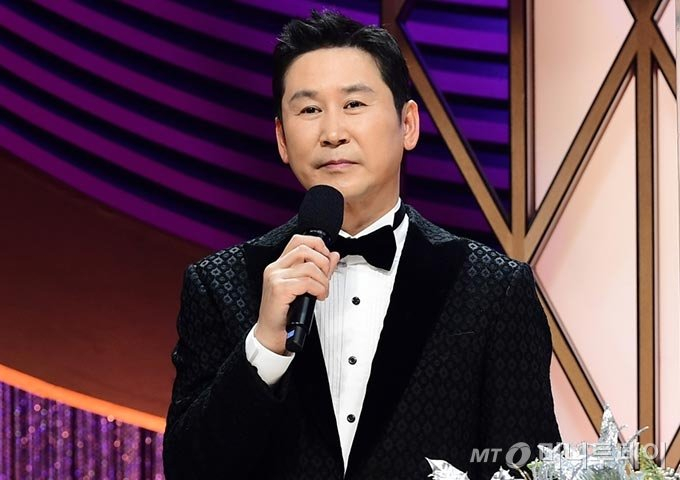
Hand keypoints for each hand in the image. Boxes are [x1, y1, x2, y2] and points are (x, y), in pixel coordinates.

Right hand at [255, 234, 339, 353]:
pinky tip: (318, 296)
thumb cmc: (284, 313)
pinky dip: (318, 289)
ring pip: (309, 267)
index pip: (298, 240)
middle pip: (305, 249)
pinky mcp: (279, 289)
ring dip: (323, 280)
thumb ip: (319, 270)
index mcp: (279, 265)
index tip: (326, 257)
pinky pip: (306, 282)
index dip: (317, 244)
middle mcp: (275, 268)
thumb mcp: (304, 287)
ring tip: (322, 291)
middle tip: (326, 277)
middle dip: (323, 262)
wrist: (271, 334)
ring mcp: (275, 277)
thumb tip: (333, 255)